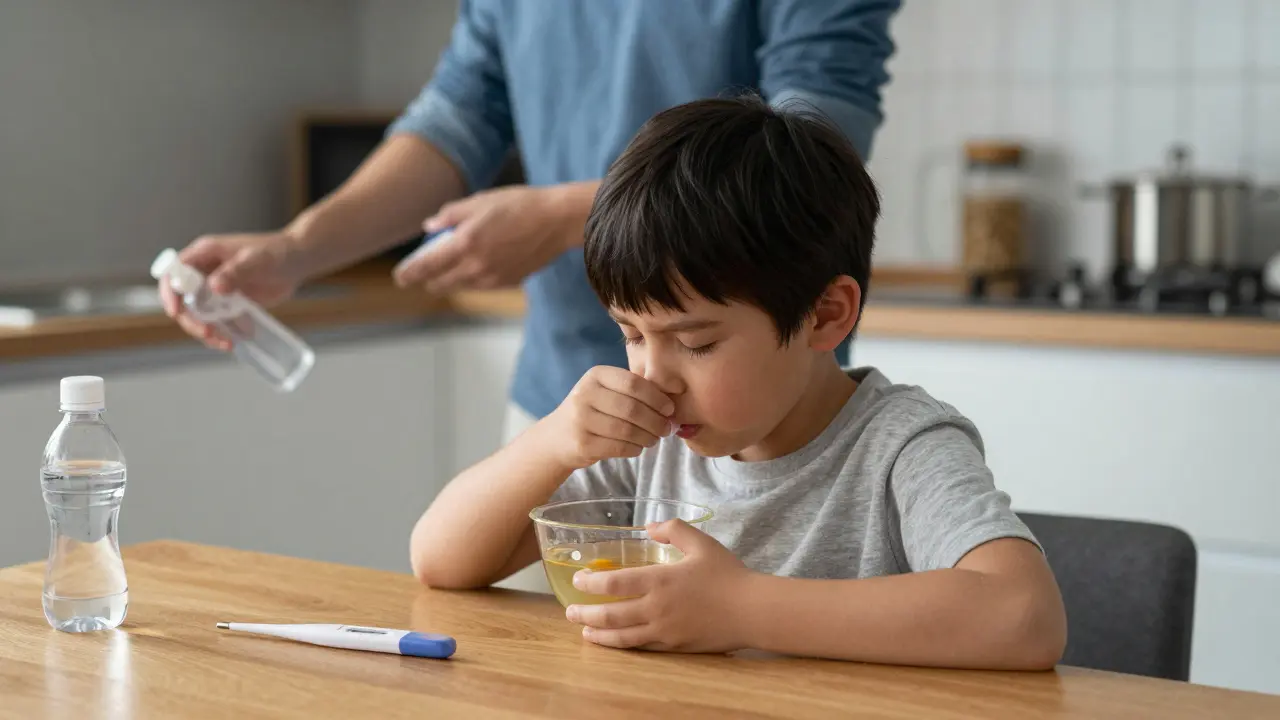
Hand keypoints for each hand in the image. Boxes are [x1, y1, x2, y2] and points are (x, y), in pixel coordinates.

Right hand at [158, 232, 306, 350]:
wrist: (297, 260)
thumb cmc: (276, 252)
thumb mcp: (256, 260)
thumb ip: (236, 271)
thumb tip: (214, 287)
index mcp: (204, 255)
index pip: (174, 273)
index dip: (170, 293)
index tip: (176, 312)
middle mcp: (205, 272)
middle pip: (183, 300)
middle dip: (191, 321)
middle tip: (209, 333)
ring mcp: (216, 289)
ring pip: (199, 315)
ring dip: (208, 331)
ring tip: (227, 344)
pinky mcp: (229, 303)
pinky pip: (218, 321)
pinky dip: (224, 333)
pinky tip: (239, 340)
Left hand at [391, 184, 588, 293]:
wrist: (558, 221)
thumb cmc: (520, 205)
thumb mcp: (481, 201)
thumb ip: (451, 215)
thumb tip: (430, 226)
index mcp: (465, 244)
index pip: (426, 267)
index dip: (409, 274)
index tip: (399, 277)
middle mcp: (476, 267)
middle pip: (440, 284)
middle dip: (428, 279)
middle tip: (425, 268)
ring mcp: (493, 279)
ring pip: (460, 287)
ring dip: (451, 279)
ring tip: (454, 262)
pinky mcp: (508, 283)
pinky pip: (481, 286)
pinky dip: (472, 278)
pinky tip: (479, 262)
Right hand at [535, 366, 673, 472]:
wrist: (556, 437)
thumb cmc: (592, 412)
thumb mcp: (607, 392)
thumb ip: (635, 392)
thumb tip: (673, 401)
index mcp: (596, 375)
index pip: (634, 384)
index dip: (657, 398)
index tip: (670, 410)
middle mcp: (585, 394)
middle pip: (633, 408)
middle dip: (656, 421)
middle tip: (666, 429)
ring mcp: (581, 419)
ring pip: (627, 430)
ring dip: (648, 437)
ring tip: (654, 439)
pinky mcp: (582, 443)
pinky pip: (619, 447)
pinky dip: (635, 448)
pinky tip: (638, 447)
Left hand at [567, 519, 752, 652]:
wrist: (752, 611)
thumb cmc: (727, 574)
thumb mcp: (701, 542)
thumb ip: (673, 529)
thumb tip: (649, 526)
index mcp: (660, 580)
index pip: (615, 583)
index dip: (592, 582)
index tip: (579, 579)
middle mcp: (657, 609)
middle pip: (611, 615)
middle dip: (585, 613)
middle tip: (569, 611)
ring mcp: (664, 631)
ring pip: (622, 637)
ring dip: (599, 634)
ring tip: (584, 631)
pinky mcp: (674, 647)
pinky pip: (642, 648)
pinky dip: (623, 646)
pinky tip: (616, 642)